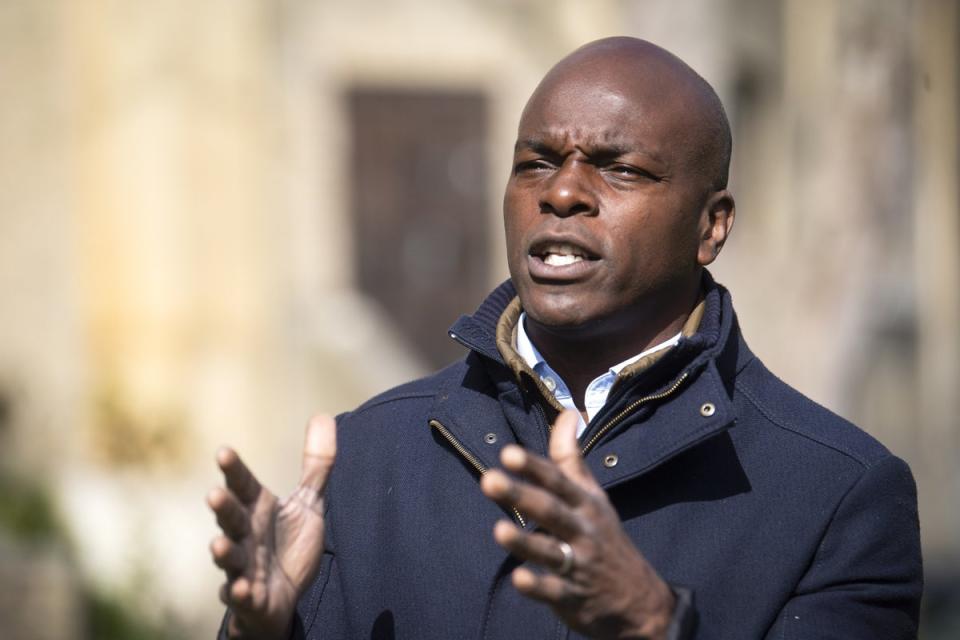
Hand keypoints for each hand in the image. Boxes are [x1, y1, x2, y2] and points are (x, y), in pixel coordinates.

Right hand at [207, 415, 336, 638]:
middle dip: (223, 507)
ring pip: (229, 557)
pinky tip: (240, 589)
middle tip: (214, 495)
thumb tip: (324, 416)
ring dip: (223, 551)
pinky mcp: (247, 596)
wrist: (285, 595)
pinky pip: (239, 595)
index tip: (224, 452)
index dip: (234, 470)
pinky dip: (238, 592)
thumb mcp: (308, 503)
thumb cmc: (288, 544)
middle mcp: (245, 534)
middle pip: (231, 518)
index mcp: (256, 508)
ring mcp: (242, 565)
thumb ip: (316, 464)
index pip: (243, 485)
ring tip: (218, 545)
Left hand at [480, 410, 674, 639]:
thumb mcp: (593, 496)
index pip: (558, 481)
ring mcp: (579, 565)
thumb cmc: (605, 537)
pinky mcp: (572, 597)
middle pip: (551, 510)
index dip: (534, 467)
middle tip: (489, 480)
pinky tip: (519, 577)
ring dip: (525, 541)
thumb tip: (567, 413)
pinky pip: (554, 591)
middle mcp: (583, 531)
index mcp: (586, 504)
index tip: (508, 453)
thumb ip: (571, 457)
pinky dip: (537, 585)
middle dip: (520, 495)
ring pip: (550, 551)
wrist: (639, 601)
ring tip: (498, 530)